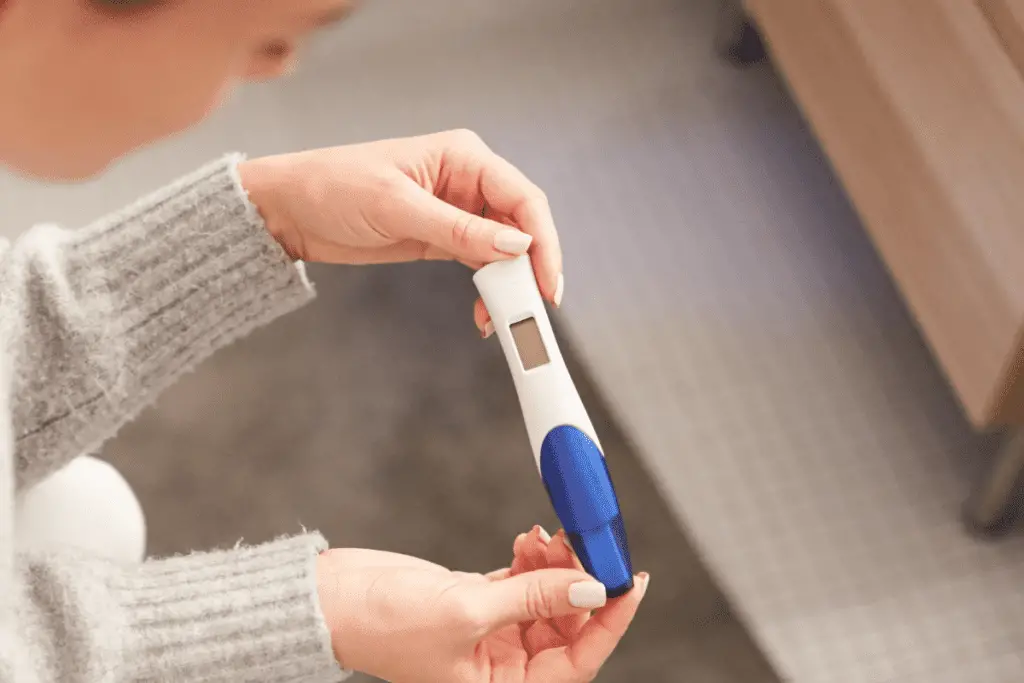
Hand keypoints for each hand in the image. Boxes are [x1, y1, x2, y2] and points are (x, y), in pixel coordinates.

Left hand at [238, 130, 563, 336]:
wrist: (288, 209)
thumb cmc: (332, 187)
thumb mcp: (396, 207)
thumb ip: (460, 229)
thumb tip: (517, 247)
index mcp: (463, 156)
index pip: (523, 198)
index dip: (543, 241)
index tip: (546, 282)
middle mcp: (466, 180)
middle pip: (521, 226)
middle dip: (531, 268)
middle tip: (532, 309)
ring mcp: (457, 210)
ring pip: (505, 250)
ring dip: (509, 284)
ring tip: (505, 318)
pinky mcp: (441, 238)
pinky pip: (480, 264)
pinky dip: (487, 289)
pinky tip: (484, 311)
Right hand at [316, 526, 647, 682]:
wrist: (333, 600)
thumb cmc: (386, 625)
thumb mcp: (468, 611)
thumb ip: (534, 598)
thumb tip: (592, 588)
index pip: (577, 661)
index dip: (610, 622)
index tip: (630, 582)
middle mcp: (504, 666)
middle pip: (567, 625)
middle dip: (579, 582)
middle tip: (586, 542)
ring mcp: (493, 631)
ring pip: (548, 597)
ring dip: (554, 564)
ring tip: (545, 536)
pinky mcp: (480, 601)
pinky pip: (523, 581)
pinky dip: (532, 558)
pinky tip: (530, 538)